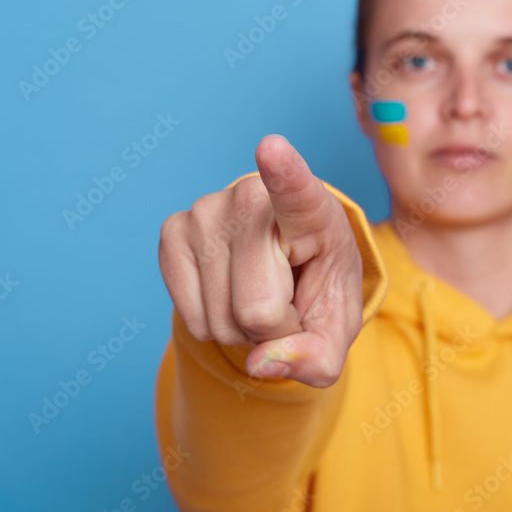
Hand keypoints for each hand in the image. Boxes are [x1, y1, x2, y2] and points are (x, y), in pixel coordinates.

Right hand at [159, 134, 364, 387]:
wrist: (287, 268)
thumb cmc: (319, 288)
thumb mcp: (337, 329)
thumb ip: (318, 357)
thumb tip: (260, 363)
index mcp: (311, 209)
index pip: (295, 189)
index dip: (284, 172)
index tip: (272, 148)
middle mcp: (253, 197)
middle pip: (257, 308)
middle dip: (274, 329)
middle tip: (286, 302)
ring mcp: (206, 210)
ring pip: (220, 319)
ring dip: (242, 329)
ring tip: (260, 294)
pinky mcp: (173, 230)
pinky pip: (190, 317)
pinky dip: (212, 325)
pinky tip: (229, 294)